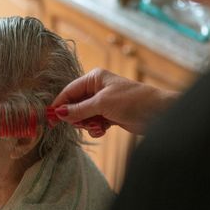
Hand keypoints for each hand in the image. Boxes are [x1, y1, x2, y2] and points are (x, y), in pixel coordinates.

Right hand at [52, 67, 177, 135]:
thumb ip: (79, 110)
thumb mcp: (102, 104)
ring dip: (87, 124)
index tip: (51, 119)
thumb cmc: (132, 101)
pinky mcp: (109, 115)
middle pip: (74, 105)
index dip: (59, 104)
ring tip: (97, 126)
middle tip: (82, 124)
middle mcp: (97, 89)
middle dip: (76, 117)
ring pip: (83, 116)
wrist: (158, 113)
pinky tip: (103, 130)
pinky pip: (93, 123)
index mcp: (94, 78)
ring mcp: (103, 103)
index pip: (69, 91)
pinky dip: (95, 128)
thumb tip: (58, 113)